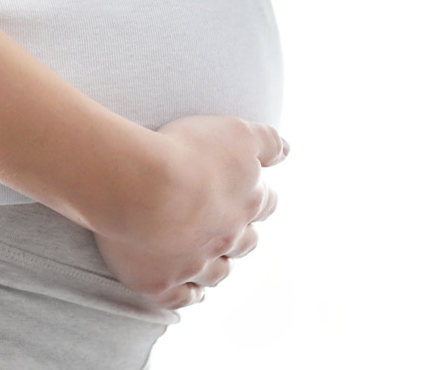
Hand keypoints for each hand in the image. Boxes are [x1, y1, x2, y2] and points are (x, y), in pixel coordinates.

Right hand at [91, 115, 287, 308]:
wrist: (141, 187)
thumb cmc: (187, 152)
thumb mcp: (236, 132)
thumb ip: (266, 141)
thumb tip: (287, 152)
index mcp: (247, 202)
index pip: (265, 203)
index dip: (258, 197)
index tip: (250, 194)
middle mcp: (227, 238)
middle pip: (245, 242)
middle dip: (241, 236)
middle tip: (228, 229)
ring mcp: (195, 264)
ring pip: (217, 273)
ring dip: (217, 267)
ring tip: (210, 262)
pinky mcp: (162, 283)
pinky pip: (183, 297)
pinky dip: (189, 294)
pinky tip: (190, 291)